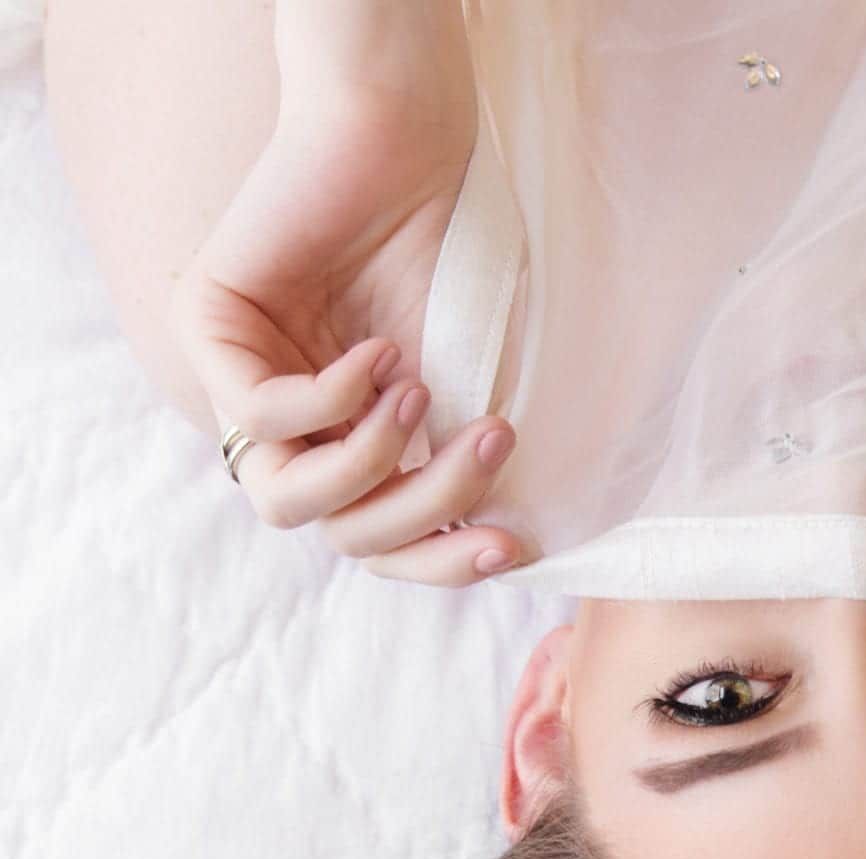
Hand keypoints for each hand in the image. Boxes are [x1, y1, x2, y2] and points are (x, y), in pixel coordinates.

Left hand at [169, 83, 526, 586]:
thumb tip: (486, 550)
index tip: (511, 545)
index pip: (375, 542)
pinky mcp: (205, 331)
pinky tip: (377, 352)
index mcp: (347, 442)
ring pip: (287, 501)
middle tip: (486, 444)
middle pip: (338, 534)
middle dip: (422, 506)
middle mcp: (289, 426)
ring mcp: (240, 382)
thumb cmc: (445, 252)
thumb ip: (460, 467)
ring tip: (420, 396)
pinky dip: (332, 399)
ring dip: (370, 463)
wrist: (407, 141)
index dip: (440, 562)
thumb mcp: (467, 384)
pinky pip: (263, 417)